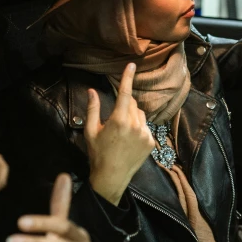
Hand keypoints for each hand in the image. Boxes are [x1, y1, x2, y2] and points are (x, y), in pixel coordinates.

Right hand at [85, 62, 154, 204]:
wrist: (112, 177)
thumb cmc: (98, 154)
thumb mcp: (91, 131)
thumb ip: (93, 109)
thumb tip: (91, 91)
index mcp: (119, 120)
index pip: (125, 93)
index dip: (128, 77)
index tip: (132, 65)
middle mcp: (135, 125)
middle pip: (133, 103)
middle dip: (125, 105)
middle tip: (114, 120)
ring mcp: (145, 134)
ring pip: (140, 115)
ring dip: (133, 116)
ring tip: (122, 132)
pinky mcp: (151, 142)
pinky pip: (145, 127)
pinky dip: (139, 128)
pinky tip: (130, 141)